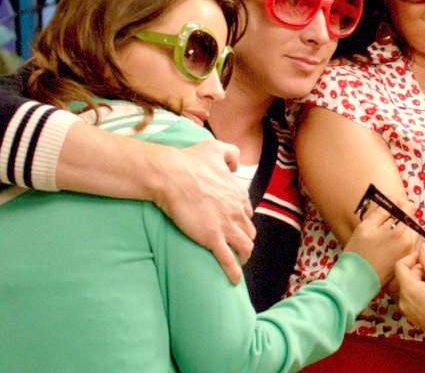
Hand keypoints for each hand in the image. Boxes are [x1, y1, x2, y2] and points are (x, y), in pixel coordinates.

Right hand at [151, 139, 253, 283]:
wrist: (171, 175)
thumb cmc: (189, 161)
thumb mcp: (216, 148)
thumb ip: (231, 153)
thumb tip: (236, 164)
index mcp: (237, 192)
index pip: (246, 211)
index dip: (241, 218)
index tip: (235, 224)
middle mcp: (237, 210)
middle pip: (248, 230)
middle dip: (245, 238)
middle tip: (238, 245)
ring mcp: (226, 225)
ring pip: (245, 245)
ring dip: (244, 255)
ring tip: (239, 262)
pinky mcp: (213, 237)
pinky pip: (228, 259)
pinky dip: (233, 271)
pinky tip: (234, 280)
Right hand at [344, 205, 418, 285]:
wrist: (357, 280)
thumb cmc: (358, 252)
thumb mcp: (365, 227)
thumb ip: (381, 211)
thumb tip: (393, 198)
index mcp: (399, 231)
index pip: (410, 208)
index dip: (400, 204)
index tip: (390, 207)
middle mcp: (410, 241)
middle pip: (413, 219)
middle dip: (402, 217)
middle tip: (387, 221)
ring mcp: (411, 252)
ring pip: (415, 232)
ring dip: (405, 228)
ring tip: (389, 234)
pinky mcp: (408, 261)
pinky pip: (414, 244)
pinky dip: (407, 240)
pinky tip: (393, 244)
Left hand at [395, 245, 424, 339]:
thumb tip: (422, 247)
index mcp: (407, 289)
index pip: (400, 266)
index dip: (412, 258)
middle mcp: (403, 300)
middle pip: (408, 276)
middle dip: (424, 270)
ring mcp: (407, 310)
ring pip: (413, 287)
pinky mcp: (413, 317)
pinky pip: (414, 298)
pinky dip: (424, 291)